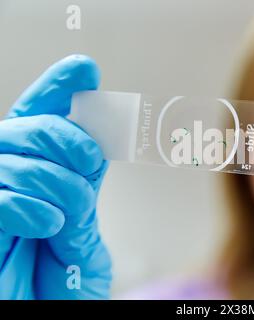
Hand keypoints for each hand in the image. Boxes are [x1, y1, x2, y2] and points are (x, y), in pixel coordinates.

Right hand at [0, 55, 111, 298]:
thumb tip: (93, 151)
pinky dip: (26, 205)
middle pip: (20, 128)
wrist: (53, 318)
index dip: (57, 92)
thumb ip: (83, 195)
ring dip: (53, 179)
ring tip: (71, 212)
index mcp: (36, 181)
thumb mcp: (84, 238)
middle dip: (61, 134)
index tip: (84, 69)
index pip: (39, 123)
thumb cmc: (65, 289)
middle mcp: (6, 184)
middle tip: (90, 157)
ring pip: (8, 157)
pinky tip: (49, 223)